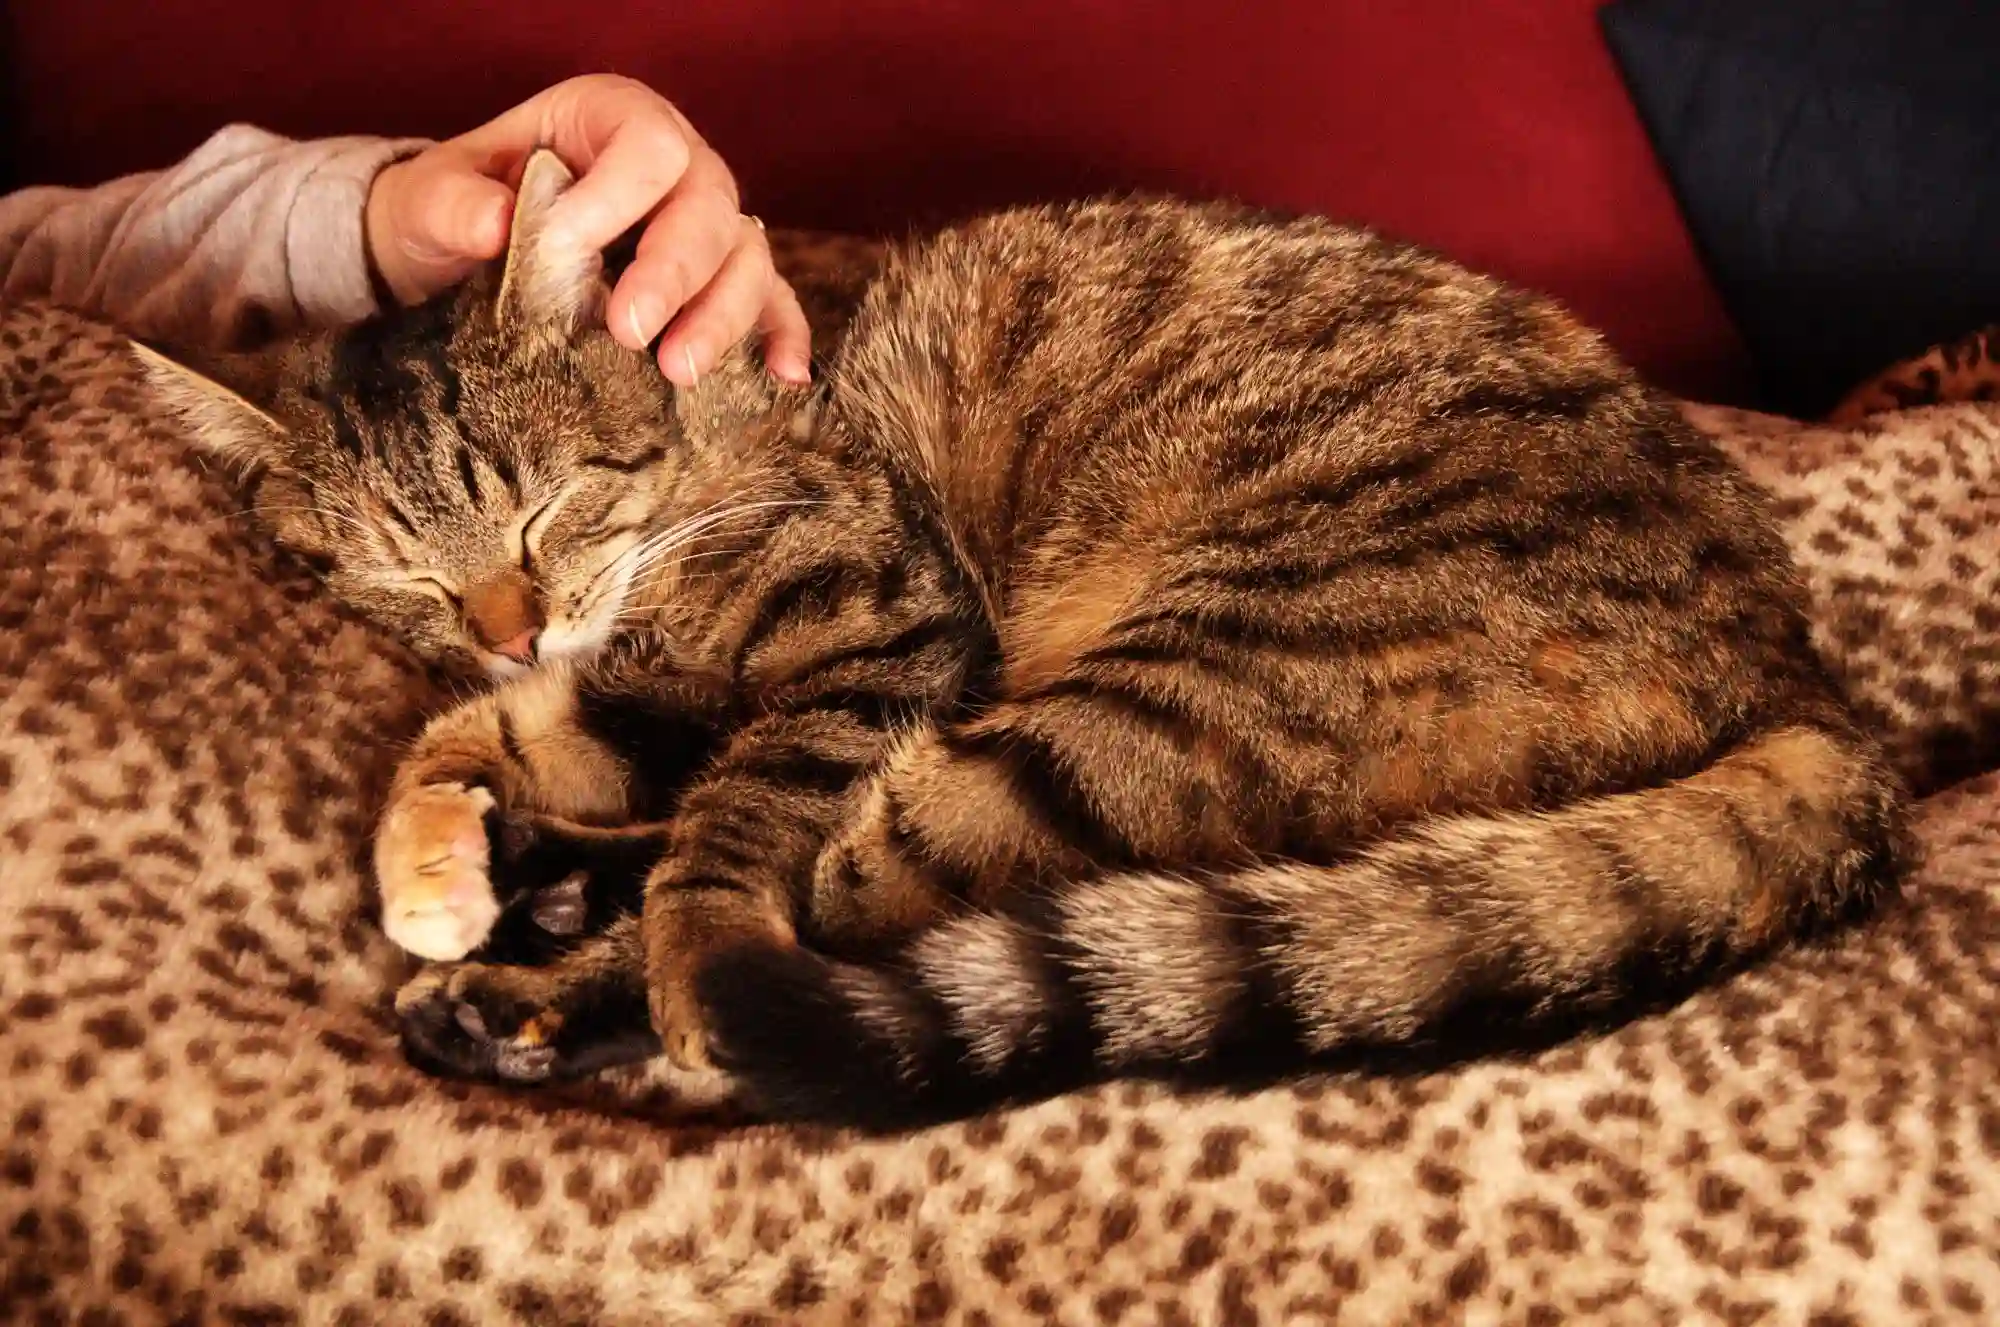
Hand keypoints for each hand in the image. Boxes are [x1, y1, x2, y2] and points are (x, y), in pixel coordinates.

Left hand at [363, 74, 809, 384]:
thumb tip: (494, 223)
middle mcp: (675, 166)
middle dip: (673, 271)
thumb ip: (452, 204)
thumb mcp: (430, 198)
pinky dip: (781, 333)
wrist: (459, 255)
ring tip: (679, 370)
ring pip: (745, 256)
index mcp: (609, 118)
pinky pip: (769, 300)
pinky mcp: (717, 282)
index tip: (562, 250)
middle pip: (707, 205)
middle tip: (628, 331)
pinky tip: (784, 374)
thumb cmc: (456, 211)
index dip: (617, 196)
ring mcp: (703, 225)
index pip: (646, 144)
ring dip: (722, 314)